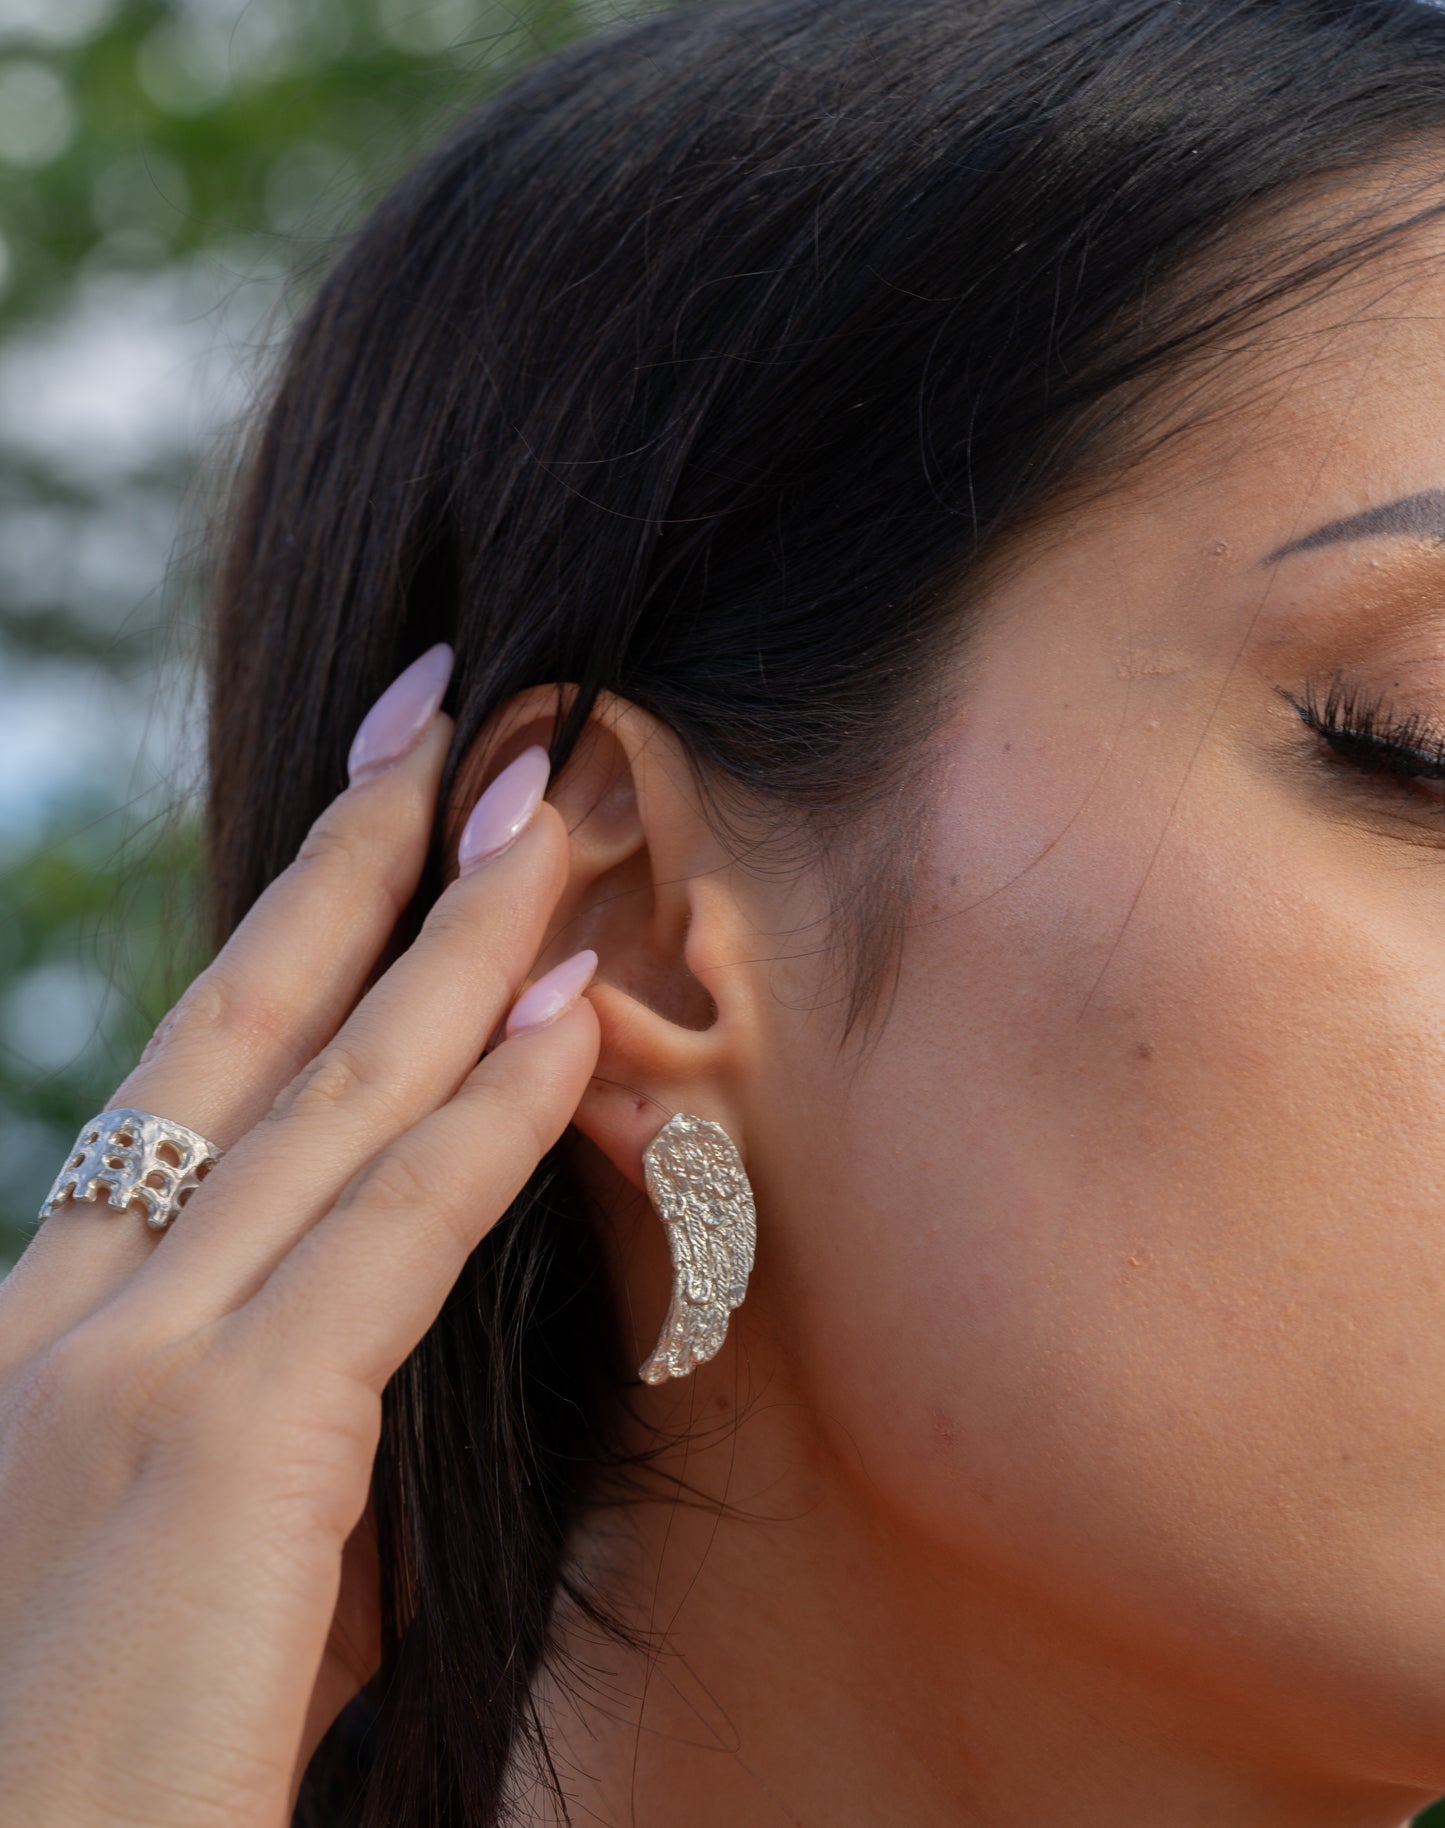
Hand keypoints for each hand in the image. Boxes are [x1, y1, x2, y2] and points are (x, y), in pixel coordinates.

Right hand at [0, 678, 599, 1827]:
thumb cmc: (98, 1764)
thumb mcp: (188, 1557)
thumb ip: (283, 1437)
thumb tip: (384, 1378)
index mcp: (47, 1321)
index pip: (191, 1072)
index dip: (288, 925)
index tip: (373, 808)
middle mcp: (68, 1307)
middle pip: (248, 1028)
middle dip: (361, 857)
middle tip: (453, 721)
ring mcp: (132, 1363)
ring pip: (335, 1099)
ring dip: (459, 947)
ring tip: (545, 817)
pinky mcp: (225, 1443)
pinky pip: (391, 1237)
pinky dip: (490, 1123)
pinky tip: (570, 1023)